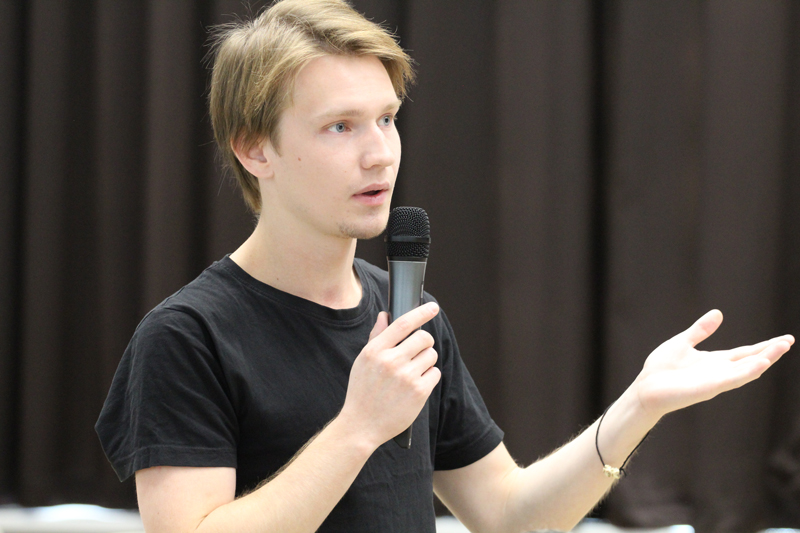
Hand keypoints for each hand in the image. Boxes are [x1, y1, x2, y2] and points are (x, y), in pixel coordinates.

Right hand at [339, 302, 441, 448]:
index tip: (433, 308)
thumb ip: (376, 337)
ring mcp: (406, 377)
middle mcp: (391, 361)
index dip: (421, 313)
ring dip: (426, 361)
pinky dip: (429, 377)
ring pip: (431, 355)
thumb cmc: (362, 391)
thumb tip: (385, 315)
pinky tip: (415, 385)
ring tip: (412, 372)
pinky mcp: (419, 392)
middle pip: (423, 338)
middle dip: (424, 343)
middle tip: (418, 351)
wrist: (362, 424)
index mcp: (375, 351)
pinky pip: (435, 373)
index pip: (403, 323)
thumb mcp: (363, 361)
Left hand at [631, 310, 793, 419]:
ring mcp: (715, 381)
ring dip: (764, 360)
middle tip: (789, 341)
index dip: (763, 346)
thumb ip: (700, 330)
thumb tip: (718, 313)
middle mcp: (719, 372)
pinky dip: (746, 372)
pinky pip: (731, 379)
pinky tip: (761, 364)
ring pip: (746, 370)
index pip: (744, 353)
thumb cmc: (661, 369)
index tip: (784, 339)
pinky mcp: (708, 389)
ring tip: (781, 348)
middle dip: (770, 352)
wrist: (645, 389)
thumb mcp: (682, 342)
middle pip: (750, 361)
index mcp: (714, 362)